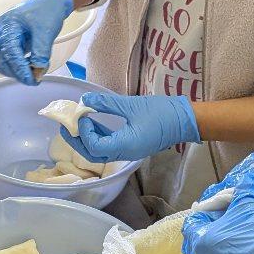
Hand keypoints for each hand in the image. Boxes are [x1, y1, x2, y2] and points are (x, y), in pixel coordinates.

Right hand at [0, 0, 73, 84]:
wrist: (49, 1)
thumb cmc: (47, 10)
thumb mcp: (47, 31)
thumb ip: (41, 53)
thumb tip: (36, 73)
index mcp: (8, 24)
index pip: (9, 52)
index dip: (20, 69)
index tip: (32, 80)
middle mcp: (1, 31)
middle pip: (1, 60)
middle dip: (17, 72)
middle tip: (34, 78)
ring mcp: (2, 37)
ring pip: (2, 62)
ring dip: (16, 71)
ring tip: (34, 70)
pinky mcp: (7, 42)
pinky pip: (7, 59)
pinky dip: (18, 66)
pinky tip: (30, 64)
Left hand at [65, 92, 199, 162]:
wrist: (185, 120)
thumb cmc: (162, 112)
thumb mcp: (132, 105)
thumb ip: (107, 103)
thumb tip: (85, 99)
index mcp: (125, 146)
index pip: (94, 147)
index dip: (84, 132)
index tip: (82, 114)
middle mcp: (124, 153)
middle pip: (93, 154)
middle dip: (77, 140)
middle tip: (68, 124)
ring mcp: (127, 152)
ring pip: (100, 151)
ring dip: (87, 138)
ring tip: (79, 121)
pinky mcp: (130, 147)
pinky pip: (109, 146)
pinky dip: (98, 136)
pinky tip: (94, 122)